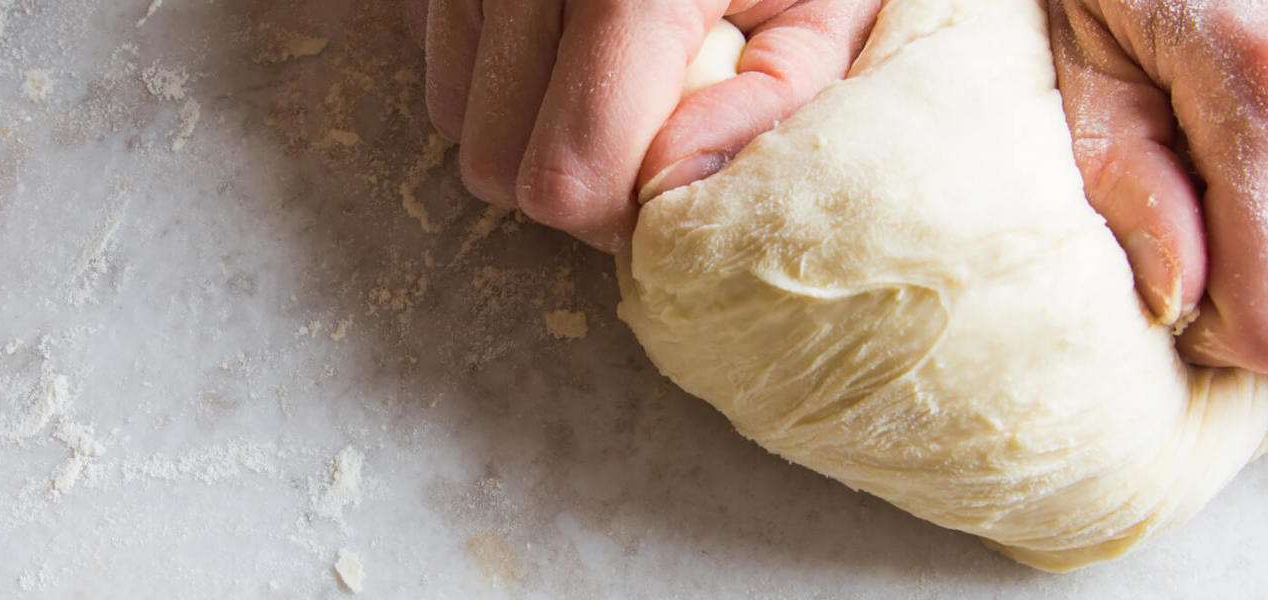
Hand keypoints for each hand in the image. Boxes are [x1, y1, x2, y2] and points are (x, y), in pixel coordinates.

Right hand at [411, 0, 882, 251]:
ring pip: (453, 118)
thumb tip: (668, 197)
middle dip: (571, 172)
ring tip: (608, 64)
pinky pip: (436, 51)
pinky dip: (496, 62)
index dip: (623, 213)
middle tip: (644, 128)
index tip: (672, 181)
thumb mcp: (831, 2)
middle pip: (496, 166)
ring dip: (528, 117)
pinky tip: (563, 25)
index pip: (567, 182)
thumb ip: (770, 107)